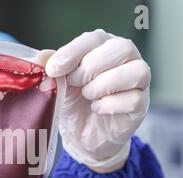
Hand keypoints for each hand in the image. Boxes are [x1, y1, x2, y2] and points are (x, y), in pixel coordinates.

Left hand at [44, 29, 150, 172]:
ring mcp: (138, 82)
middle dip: (91, 67)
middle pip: (122, 48)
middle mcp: (126, 58)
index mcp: (104, 46)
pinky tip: (97, 109)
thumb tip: (41, 57)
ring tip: (87, 95)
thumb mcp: (59, 83)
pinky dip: (110, 105)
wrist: (82, 134)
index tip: (53, 69)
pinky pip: (134, 99)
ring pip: (135, 71)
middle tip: (74, 83)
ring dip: (103, 85)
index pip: (95, 38)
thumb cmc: (74, 101)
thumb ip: (52, 68)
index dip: (73, 52)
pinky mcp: (141, 105)